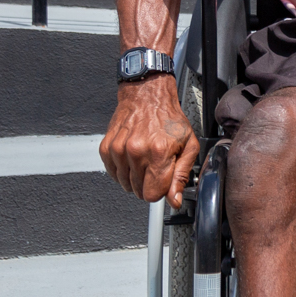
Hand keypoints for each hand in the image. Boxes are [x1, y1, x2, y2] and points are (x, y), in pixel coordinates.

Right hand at [99, 80, 198, 206]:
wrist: (148, 96)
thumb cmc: (169, 119)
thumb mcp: (188, 145)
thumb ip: (181, 176)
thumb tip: (174, 200)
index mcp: (159, 152)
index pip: (153, 194)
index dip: (160, 191)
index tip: (163, 180)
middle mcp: (137, 151)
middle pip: (138, 191)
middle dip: (148, 184)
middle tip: (155, 166)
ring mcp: (119, 150)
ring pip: (125, 184)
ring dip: (135, 177)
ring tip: (144, 159)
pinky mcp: (107, 148)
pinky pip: (112, 173)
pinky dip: (122, 170)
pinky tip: (132, 158)